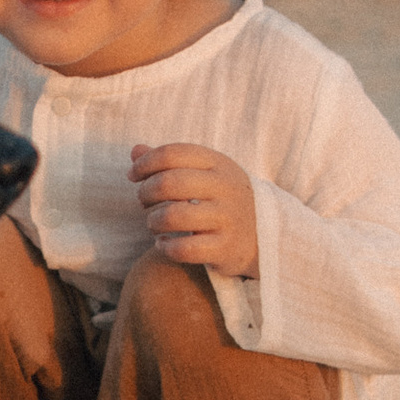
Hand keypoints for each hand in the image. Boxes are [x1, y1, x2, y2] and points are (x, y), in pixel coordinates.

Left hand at [130, 139, 258, 276]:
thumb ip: (170, 162)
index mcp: (219, 164)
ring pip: (172, 216)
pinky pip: (183, 249)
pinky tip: (164, 244)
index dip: (145, 163)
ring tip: (154, 224)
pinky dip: (165, 247)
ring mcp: (227, 219)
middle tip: (143, 202)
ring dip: (153, 221)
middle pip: (169, 183)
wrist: (265, 237)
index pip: (172, 153)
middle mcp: (225, 188)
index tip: (133, 175)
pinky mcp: (225, 248)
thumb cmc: (223, 200)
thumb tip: (135, 151)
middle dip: (146, 192)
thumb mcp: (204, 174)